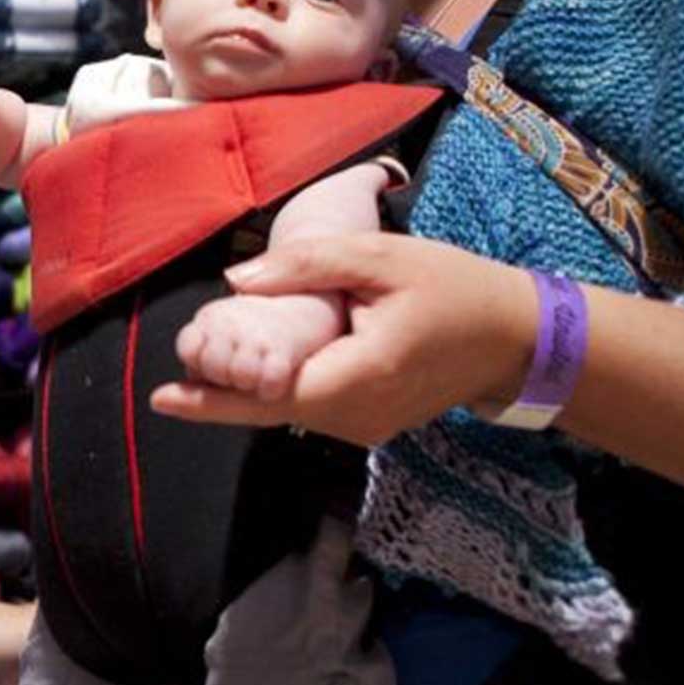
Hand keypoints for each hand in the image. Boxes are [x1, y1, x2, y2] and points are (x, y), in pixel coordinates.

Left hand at [152, 233, 534, 446]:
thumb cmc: (455, 288)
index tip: (165, 394)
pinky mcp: (370, 421)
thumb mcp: (382, 258)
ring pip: (289, 411)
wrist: (518, 337)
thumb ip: (307, 268)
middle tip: (173, 372)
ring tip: (201, 364)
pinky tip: (255, 367)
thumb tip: (236, 281)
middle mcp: (358, 415)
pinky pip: (312, 408)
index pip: (270, 396)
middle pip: (271, 409)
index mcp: (360, 376)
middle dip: (220, 393)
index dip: (215, 398)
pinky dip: (279, 390)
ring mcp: (365, 426)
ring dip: (248, 391)